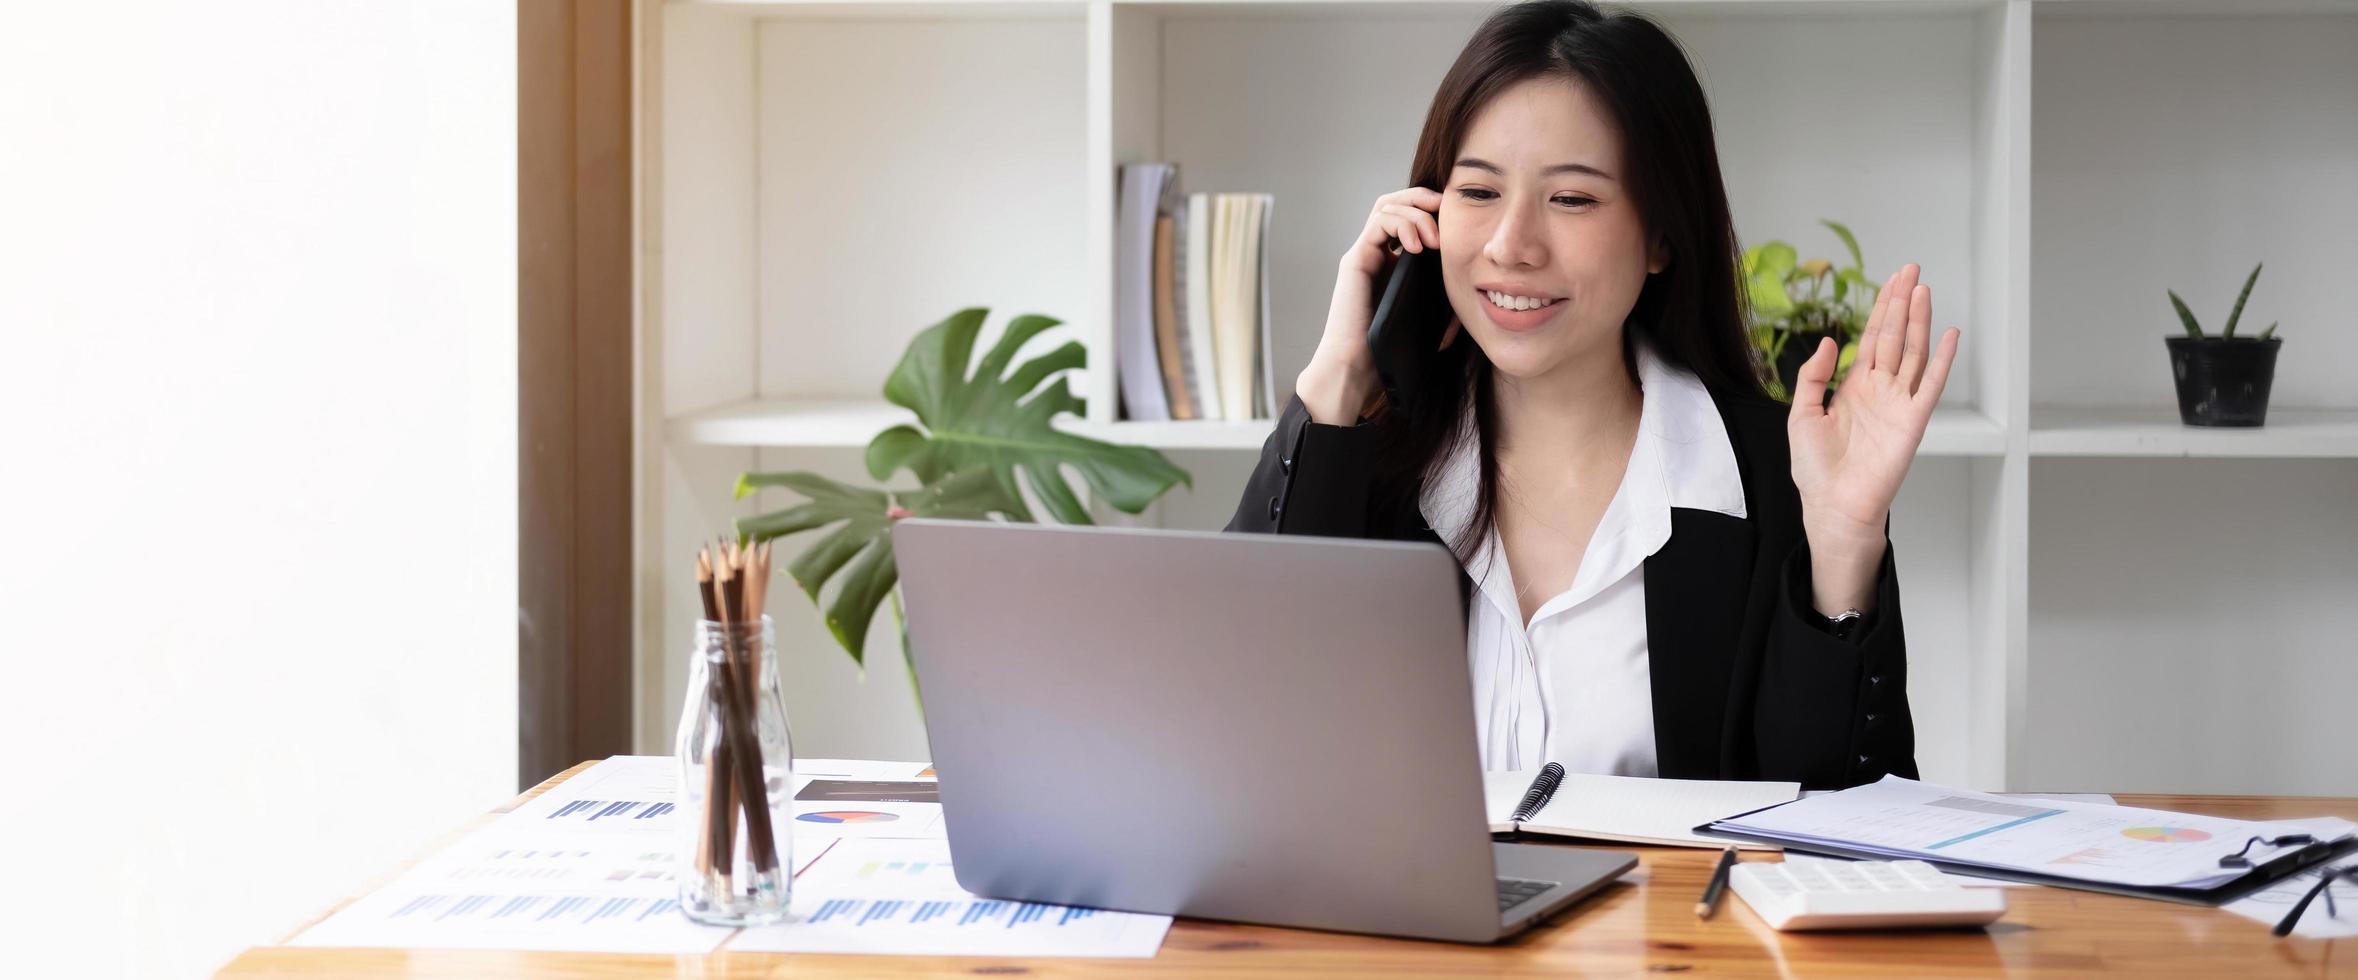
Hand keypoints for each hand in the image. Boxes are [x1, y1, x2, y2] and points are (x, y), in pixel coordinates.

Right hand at [1297, 187, 1461, 423]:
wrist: (1357, 368)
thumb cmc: (1390, 349)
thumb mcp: (1429, 318)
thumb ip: (1445, 301)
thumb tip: (1473, 291)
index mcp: (1394, 262)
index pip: (1410, 216)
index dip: (1432, 209)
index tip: (1458, 219)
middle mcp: (1377, 253)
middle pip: (1395, 202)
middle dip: (1423, 199)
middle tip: (1447, 211)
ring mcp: (1364, 254)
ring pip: (1386, 206)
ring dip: (1415, 213)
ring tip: (1434, 239)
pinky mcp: (1355, 260)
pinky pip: (1377, 223)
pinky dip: (1401, 226)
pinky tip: (1418, 246)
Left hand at [1787, 263, 1961, 565]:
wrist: (1833, 504)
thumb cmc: (1815, 468)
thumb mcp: (1801, 415)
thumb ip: (1813, 377)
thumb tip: (1829, 341)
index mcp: (1853, 387)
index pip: (1871, 339)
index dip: (1881, 308)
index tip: (1892, 280)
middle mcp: (1880, 390)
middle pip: (1894, 336)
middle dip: (1901, 303)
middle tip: (1911, 270)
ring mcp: (1899, 403)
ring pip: (1912, 352)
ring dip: (1919, 321)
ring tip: (1924, 289)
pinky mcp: (1912, 421)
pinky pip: (1930, 384)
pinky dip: (1941, 359)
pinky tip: (1949, 334)